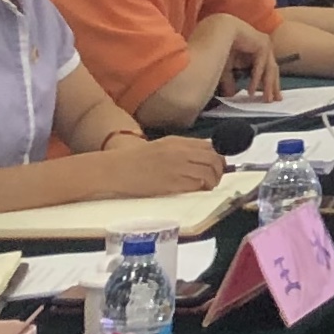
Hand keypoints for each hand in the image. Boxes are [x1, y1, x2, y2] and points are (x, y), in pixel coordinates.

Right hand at [93, 133, 222, 196]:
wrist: (113, 170)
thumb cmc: (133, 162)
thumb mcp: (161, 148)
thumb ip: (181, 151)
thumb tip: (203, 159)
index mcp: (177, 142)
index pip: (211, 146)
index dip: (219, 157)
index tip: (218, 167)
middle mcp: (180, 151)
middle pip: (214, 158)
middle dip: (219, 170)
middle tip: (214, 180)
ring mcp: (176, 166)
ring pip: (209, 172)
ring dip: (212, 181)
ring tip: (206, 188)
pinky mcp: (171, 182)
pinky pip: (196, 184)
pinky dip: (201, 188)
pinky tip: (196, 191)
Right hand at [224, 21, 278, 100]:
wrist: (215, 31)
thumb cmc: (217, 45)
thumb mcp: (225, 68)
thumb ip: (230, 80)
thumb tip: (231, 95)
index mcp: (257, 50)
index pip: (266, 69)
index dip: (267, 84)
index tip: (268, 97)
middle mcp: (263, 46)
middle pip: (271, 69)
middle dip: (273, 86)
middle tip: (275, 100)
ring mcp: (265, 44)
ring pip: (269, 68)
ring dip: (267, 86)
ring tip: (266, 100)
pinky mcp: (263, 44)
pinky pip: (261, 65)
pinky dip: (256, 79)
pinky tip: (251, 91)